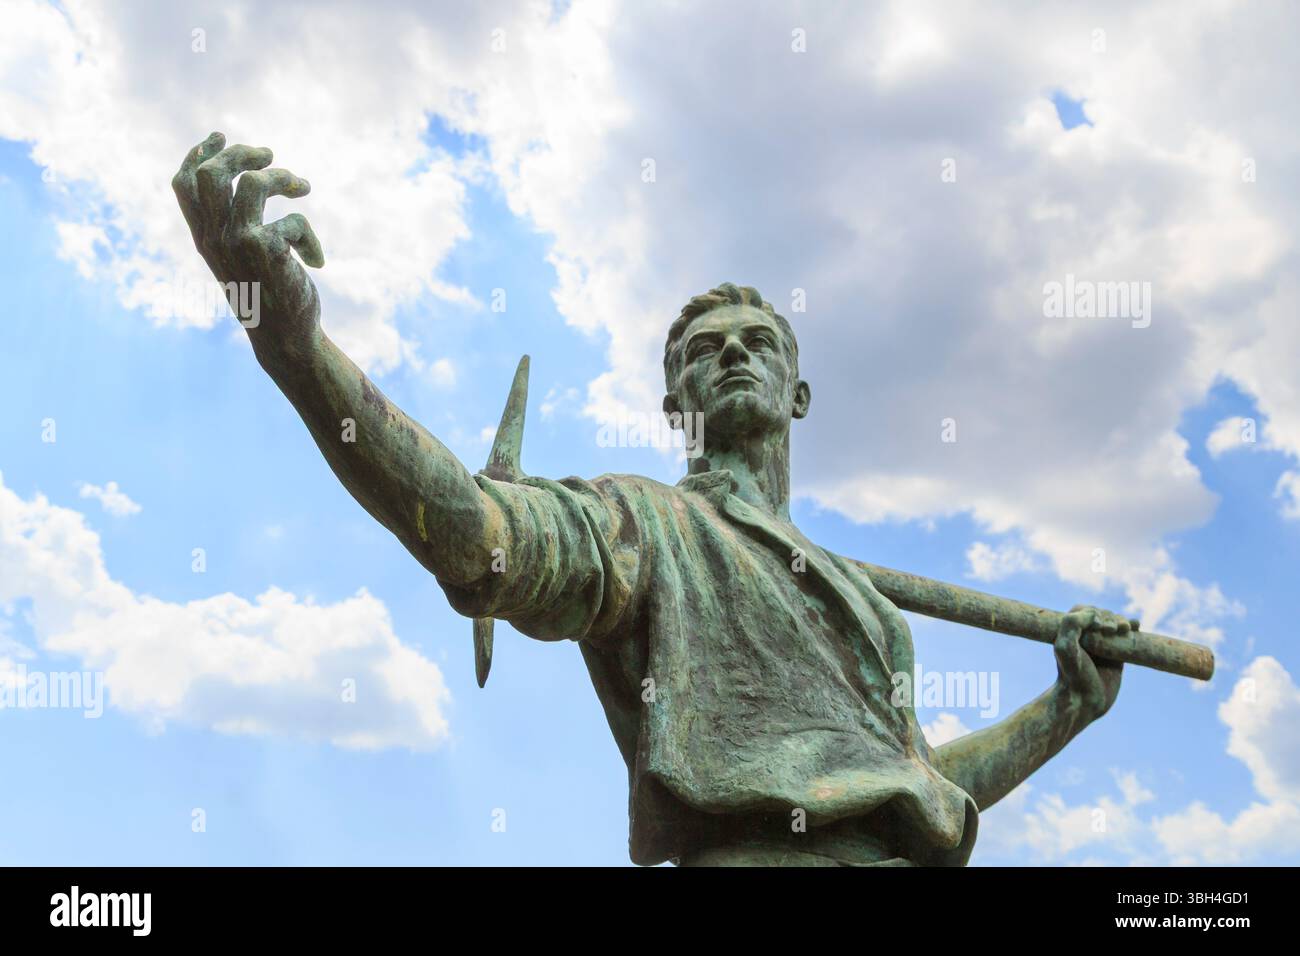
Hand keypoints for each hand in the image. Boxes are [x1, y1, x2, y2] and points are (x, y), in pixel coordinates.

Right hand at [172, 132, 323, 357]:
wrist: (284, 338)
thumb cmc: (267, 295)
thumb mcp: (241, 258)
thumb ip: (233, 225)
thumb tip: (246, 181)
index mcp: (203, 238)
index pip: (184, 185)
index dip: (198, 155)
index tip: (219, 136)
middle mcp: (214, 238)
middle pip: (212, 173)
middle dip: (241, 154)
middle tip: (270, 154)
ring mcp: (238, 242)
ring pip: (252, 184)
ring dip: (283, 178)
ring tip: (303, 188)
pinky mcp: (267, 250)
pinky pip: (295, 221)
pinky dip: (312, 239)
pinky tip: (316, 262)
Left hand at [1054, 604, 1130, 725]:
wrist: (1084, 701)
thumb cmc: (1072, 674)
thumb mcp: (1065, 648)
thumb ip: (1072, 625)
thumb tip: (1094, 613)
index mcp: (1070, 632)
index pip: (1084, 610)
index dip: (1094, 613)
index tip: (1100, 627)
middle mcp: (1085, 637)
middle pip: (1102, 616)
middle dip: (1111, 618)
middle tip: (1113, 630)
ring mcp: (1102, 645)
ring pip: (1115, 625)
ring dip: (1122, 621)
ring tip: (1125, 628)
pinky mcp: (1116, 656)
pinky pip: (1125, 638)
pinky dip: (1132, 628)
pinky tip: (1136, 626)